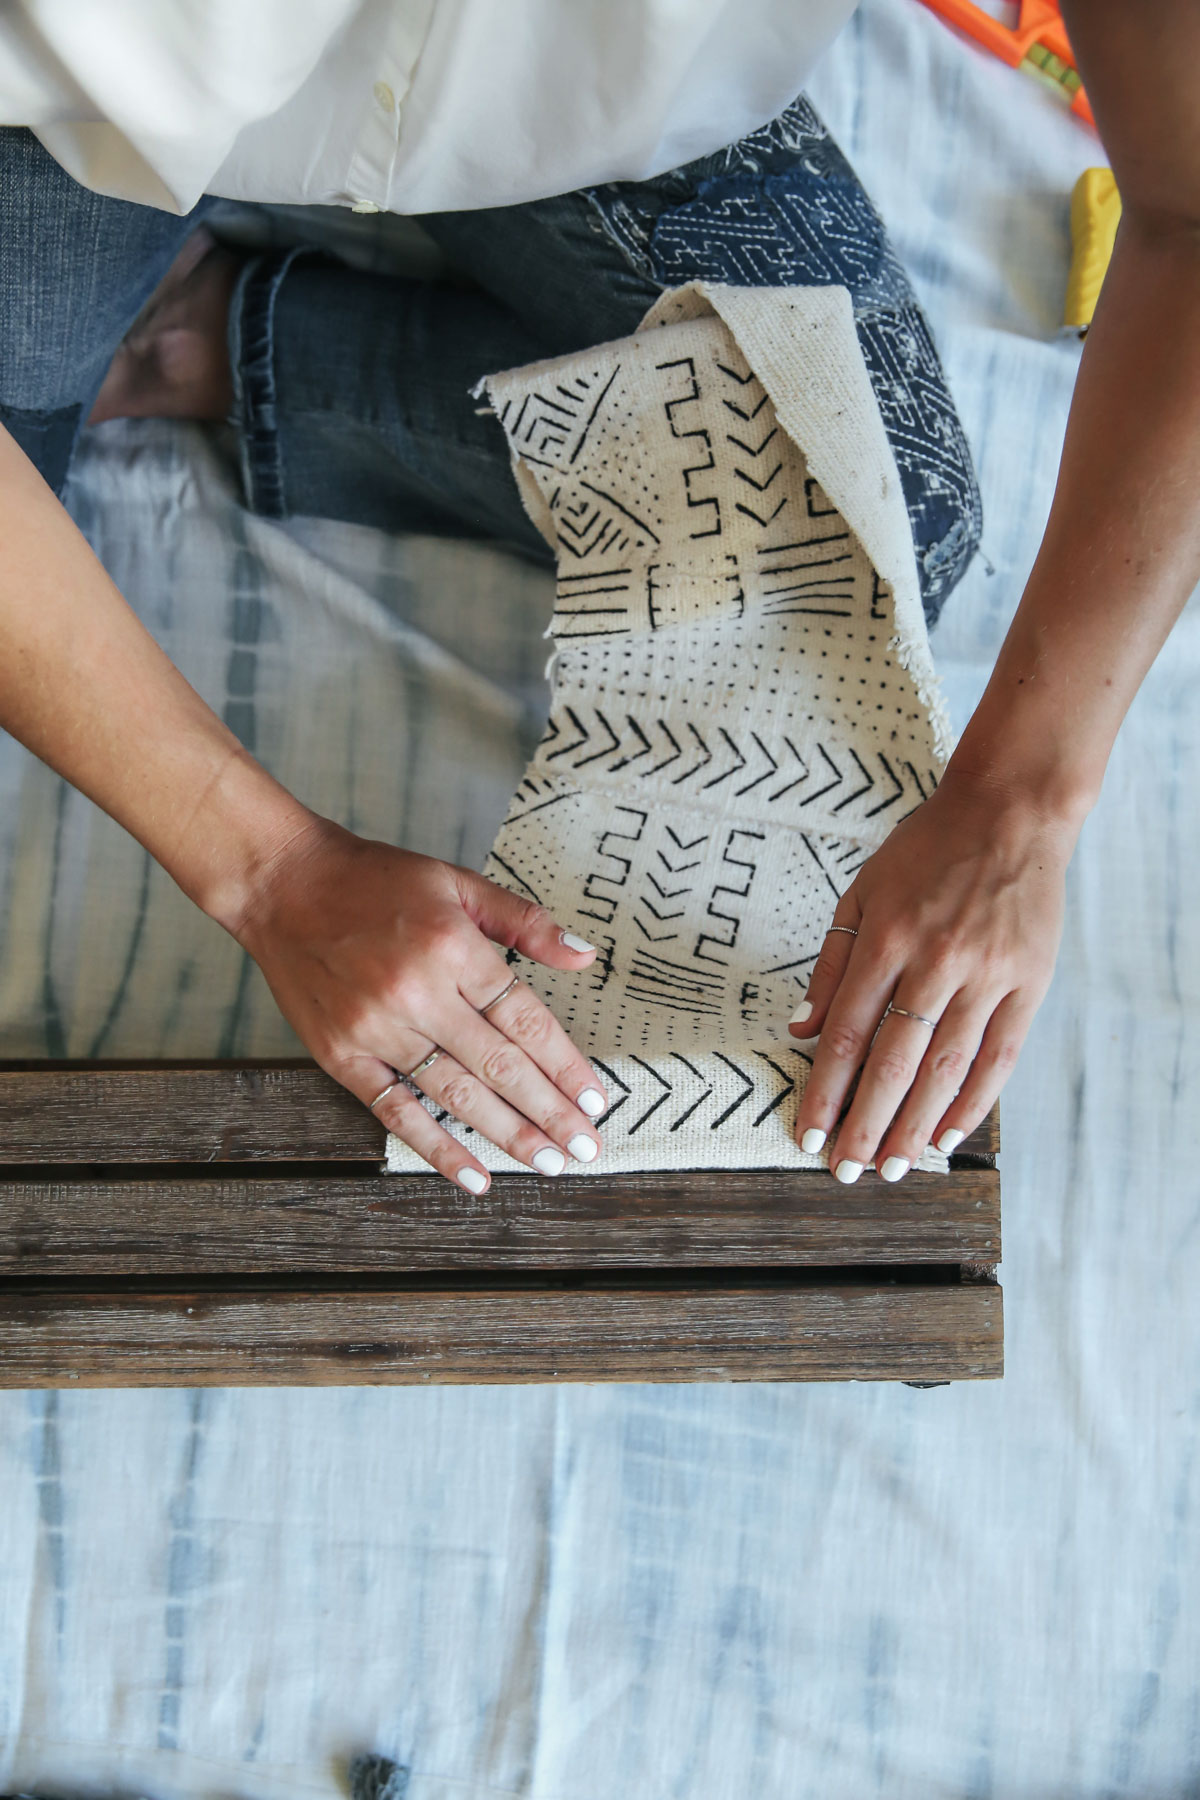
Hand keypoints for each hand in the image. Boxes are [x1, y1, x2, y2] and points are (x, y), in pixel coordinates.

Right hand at [236, 815, 607, 1190]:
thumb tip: (584, 954)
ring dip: (508, 1134)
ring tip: (548, 1163)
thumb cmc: (374, 880)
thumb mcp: (457, 882)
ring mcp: (377, 1029)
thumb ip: (524, 921)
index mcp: (454, 948)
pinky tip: (474, 1176)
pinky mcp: (342, 1055)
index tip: (597, 1099)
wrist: (282, 884)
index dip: (565, 1065)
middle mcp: (418, 994)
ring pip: (457, 1095)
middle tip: (586, 1147)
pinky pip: (397, 1112)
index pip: (525, 1019)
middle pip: (500, 1066)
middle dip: (551, 1112)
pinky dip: (438, 1148)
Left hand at [789, 771, 1078, 1180]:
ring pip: (946, 1069)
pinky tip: (947, 1137)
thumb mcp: (861, 894)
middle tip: (846, 1170)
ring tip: (891, 1168)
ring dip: (915, 1127)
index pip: (848, 1034)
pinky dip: (973, 1102)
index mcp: (886, 938)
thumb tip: (799, 1031)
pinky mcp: (1028, 983)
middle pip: (895, 1063)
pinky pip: (999, 1057)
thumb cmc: (926, 852)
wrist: (1010, 813)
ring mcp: (988, 975)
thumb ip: (831, 966)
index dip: (826, 1091)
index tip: (809, 1134)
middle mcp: (936, 961)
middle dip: (866, 1125)